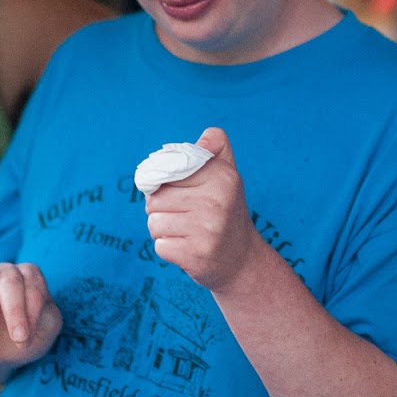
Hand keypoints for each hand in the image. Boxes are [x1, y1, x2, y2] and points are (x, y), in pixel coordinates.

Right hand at [0, 262, 61, 376]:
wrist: (6, 348)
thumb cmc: (31, 332)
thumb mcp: (47, 328)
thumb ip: (45, 319)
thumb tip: (30, 317)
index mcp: (32, 276)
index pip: (33, 284)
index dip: (32, 310)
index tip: (28, 337)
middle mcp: (9, 272)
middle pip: (10, 280)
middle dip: (14, 310)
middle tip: (17, 337)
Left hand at [144, 127, 263, 291]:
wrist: (242, 259)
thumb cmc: (225, 210)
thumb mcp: (226, 174)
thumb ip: (215, 147)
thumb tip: (206, 137)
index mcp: (222, 176)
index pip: (165, 172)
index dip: (164, 183)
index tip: (179, 191)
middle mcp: (216, 201)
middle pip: (154, 200)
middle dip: (162, 209)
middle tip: (185, 215)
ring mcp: (207, 230)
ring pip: (154, 223)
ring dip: (164, 230)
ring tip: (186, 231)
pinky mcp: (196, 255)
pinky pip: (160, 246)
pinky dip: (169, 249)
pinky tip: (188, 248)